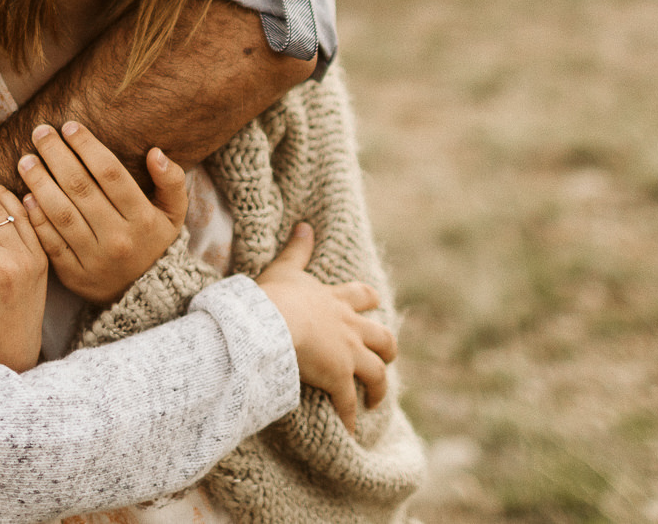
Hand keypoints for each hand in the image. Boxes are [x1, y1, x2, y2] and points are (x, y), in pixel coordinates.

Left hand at [16, 121, 190, 303]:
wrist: (145, 297)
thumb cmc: (155, 242)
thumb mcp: (174, 213)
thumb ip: (172, 181)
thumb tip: (155, 153)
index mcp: (143, 218)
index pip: (110, 173)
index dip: (87, 146)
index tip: (69, 126)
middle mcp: (118, 238)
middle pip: (81, 188)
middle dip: (56, 156)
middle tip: (39, 132)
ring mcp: (95, 259)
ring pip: (61, 213)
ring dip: (39, 183)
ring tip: (26, 160)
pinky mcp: (74, 275)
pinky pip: (50, 242)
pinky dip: (36, 218)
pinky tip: (25, 196)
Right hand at [254, 223, 396, 431]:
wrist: (271, 323)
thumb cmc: (273, 297)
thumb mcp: (284, 269)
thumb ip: (296, 249)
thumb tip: (305, 225)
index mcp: (336, 301)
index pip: (362, 297)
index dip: (369, 301)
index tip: (375, 304)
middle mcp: (349, 327)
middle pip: (383, 338)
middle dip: (386, 349)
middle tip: (384, 360)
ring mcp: (348, 354)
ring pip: (377, 372)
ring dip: (377, 388)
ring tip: (375, 402)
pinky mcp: (339, 379)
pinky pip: (348, 405)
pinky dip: (350, 419)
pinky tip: (350, 432)